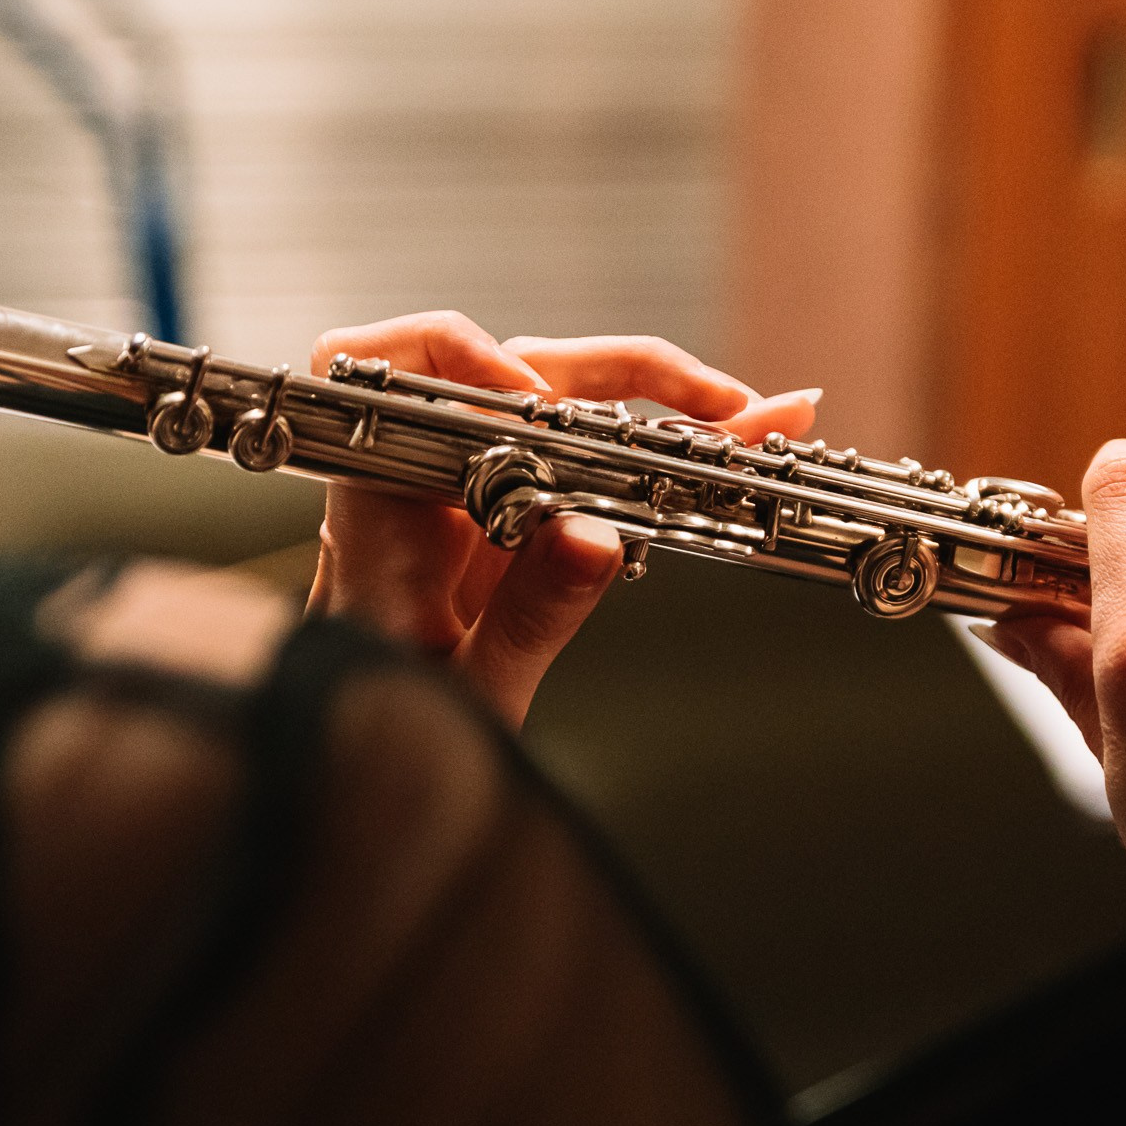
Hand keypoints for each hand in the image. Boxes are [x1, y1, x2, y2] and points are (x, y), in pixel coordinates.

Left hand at [304, 312, 818, 727]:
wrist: (373, 767)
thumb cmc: (389, 730)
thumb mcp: (469, 694)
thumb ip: (527, 619)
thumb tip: (593, 537)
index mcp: (383, 515)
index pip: (388, 379)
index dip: (457, 358)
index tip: (533, 396)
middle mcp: (426, 486)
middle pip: (515, 374)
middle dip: (624, 373)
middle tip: (723, 402)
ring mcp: (474, 494)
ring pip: (563, 408)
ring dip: (657, 402)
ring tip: (751, 415)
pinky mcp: (515, 517)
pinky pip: (584, 460)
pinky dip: (654, 451)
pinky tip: (721, 458)